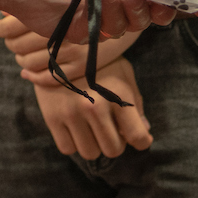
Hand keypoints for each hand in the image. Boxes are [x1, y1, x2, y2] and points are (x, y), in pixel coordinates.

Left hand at [0, 0, 165, 40]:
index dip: (163, 2)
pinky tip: (90, 7)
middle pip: (143, 16)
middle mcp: (112, 2)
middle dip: (141, 8)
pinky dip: (100, 22)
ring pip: (124, 27)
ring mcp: (97, 18)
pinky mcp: (80, 33)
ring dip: (118, 13)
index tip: (166, 3)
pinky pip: (101, 36)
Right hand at [0, 14, 152, 157]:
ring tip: (93, 127)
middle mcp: (95, 107)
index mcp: (118, 95)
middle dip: (116, 143)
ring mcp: (71, 114)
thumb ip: (135, 103)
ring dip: (94, 144)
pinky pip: (67, 148)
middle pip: (113, 150)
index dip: (141, 141)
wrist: (59, 45)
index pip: (138, 137)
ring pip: (90, 153)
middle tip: (112, 130)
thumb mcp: (123, 74)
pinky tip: (77, 127)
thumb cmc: (99, 62)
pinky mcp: (52, 117)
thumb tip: (145, 131)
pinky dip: (74, 143)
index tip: (138, 138)